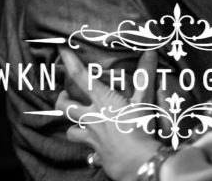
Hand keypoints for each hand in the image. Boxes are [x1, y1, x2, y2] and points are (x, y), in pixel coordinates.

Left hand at [58, 48, 164, 180]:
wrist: (139, 163)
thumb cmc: (140, 128)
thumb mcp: (145, 100)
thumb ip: (145, 76)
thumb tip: (150, 53)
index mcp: (102, 101)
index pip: (81, 76)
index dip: (70, 62)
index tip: (60, 49)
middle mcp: (92, 118)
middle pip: (66, 107)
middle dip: (62, 99)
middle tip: (63, 96)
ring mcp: (92, 138)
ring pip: (71, 131)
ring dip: (73, 127)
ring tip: (77, 124)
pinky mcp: (97, 155)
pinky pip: (89, 153)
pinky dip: (91, 150)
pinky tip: (96, 150)